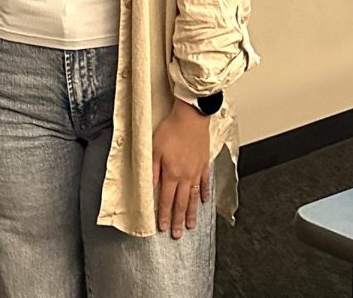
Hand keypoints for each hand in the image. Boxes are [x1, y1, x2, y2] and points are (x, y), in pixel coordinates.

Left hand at [152, 99, 210, 238]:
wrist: (191, 117)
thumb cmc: (171, 129)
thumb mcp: (154, 149)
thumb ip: (151, 171)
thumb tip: (148, 188)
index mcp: (171, 173)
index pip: (167, 200)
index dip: (164, 215)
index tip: (163, 228)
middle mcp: (185, 176)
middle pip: (181, 203)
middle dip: (178, 220)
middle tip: (177, 235)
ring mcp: (196, 171)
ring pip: (194, 197)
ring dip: (192, 213)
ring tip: (191, 225)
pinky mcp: (204, 163)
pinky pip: (204, 182)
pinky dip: (204, 193)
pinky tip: (203, 202)